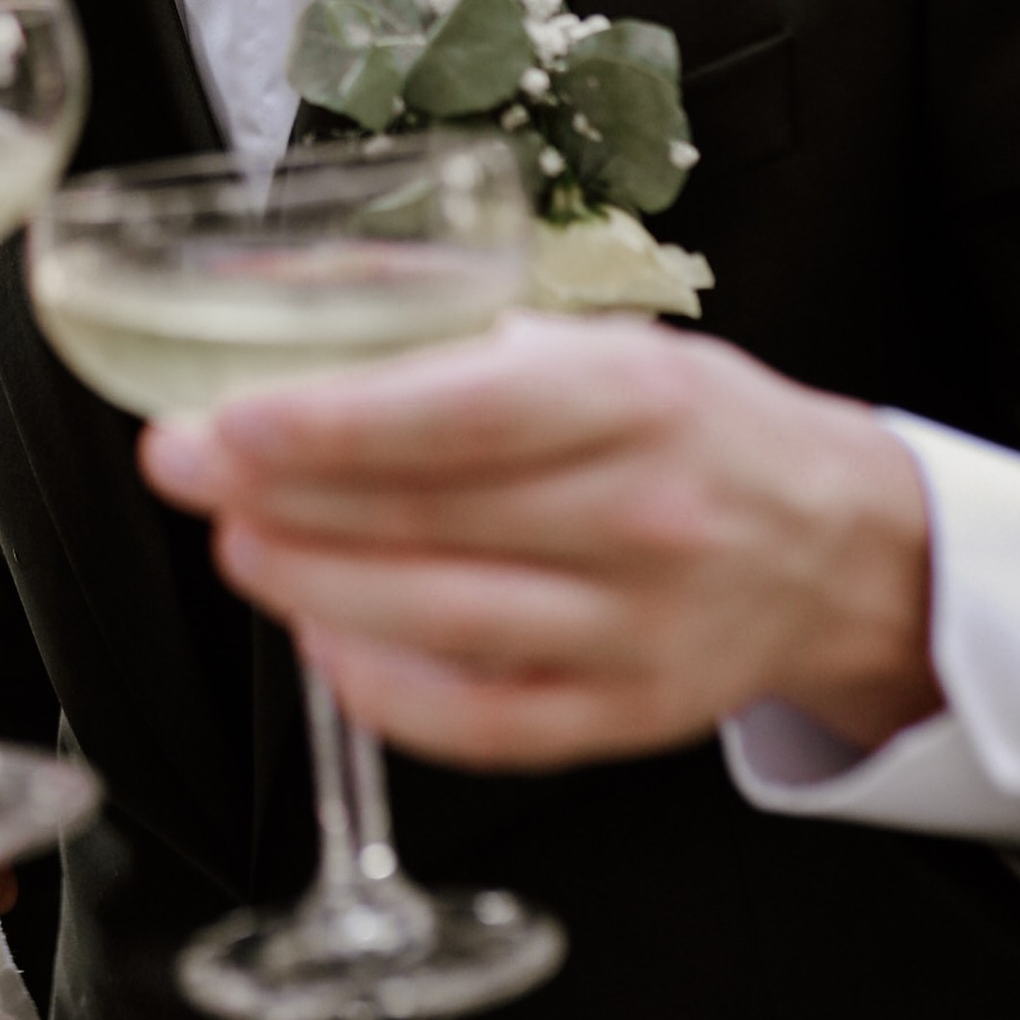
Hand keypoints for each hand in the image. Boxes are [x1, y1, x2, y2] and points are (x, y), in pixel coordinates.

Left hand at [138, 311, 940, 770]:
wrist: (839, 544)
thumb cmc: (687, 423)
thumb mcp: (596, 340)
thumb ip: (448, 327)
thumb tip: (277, 296)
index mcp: (633, 397)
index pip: (459, 413)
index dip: (330, 422)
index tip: (224, 417)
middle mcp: (645, 516)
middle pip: (430, 519)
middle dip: (278, 495)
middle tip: (180, 467)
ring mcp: (643, 629)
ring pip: (443, 624)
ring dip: (312, 586)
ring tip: (236, 544)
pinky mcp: (633, 715)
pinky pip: (488, 724)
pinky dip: (388, 692)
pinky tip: (323, 642)